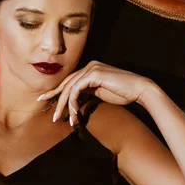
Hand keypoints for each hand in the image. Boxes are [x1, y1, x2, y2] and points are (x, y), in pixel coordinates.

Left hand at [37, 60, 151, 123]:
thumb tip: (74, 99)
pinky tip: (73, 112)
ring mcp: (91, 68)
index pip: (69, 81)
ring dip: (65, 105)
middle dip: (57, 100)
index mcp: (90, 69)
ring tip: (62, 118)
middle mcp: (89, 66)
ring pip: (69, 87)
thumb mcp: (99, 93)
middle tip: (53, 116)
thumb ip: (87, 92)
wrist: (139, 90)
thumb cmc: (123, 93)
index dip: (57, 92)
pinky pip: (76, 89)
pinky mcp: (94, 73)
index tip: (45, 100)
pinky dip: (72, 101)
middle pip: (67, 84)